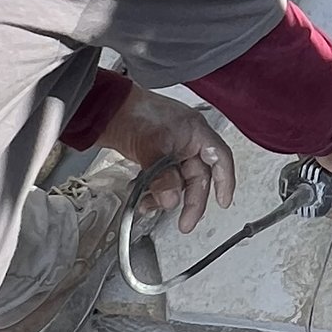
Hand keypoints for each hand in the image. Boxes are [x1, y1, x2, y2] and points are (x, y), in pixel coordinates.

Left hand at [105, 90, 234, 234]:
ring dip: (166, 197)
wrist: (106, 109)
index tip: (222, 202)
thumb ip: (163, 177)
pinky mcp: (156, 155)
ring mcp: (172, 148)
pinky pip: (162, 180)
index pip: (219, 157)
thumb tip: (172, 200)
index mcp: (195, 131)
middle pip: (198, 176)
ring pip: (178, 181)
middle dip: (190, 201)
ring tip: (150, 205)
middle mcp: (188, 140)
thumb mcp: (151, 146)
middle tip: (185, 222)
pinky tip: (141, 196)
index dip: (225, 181)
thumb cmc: (133, 113)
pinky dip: (154, 191)